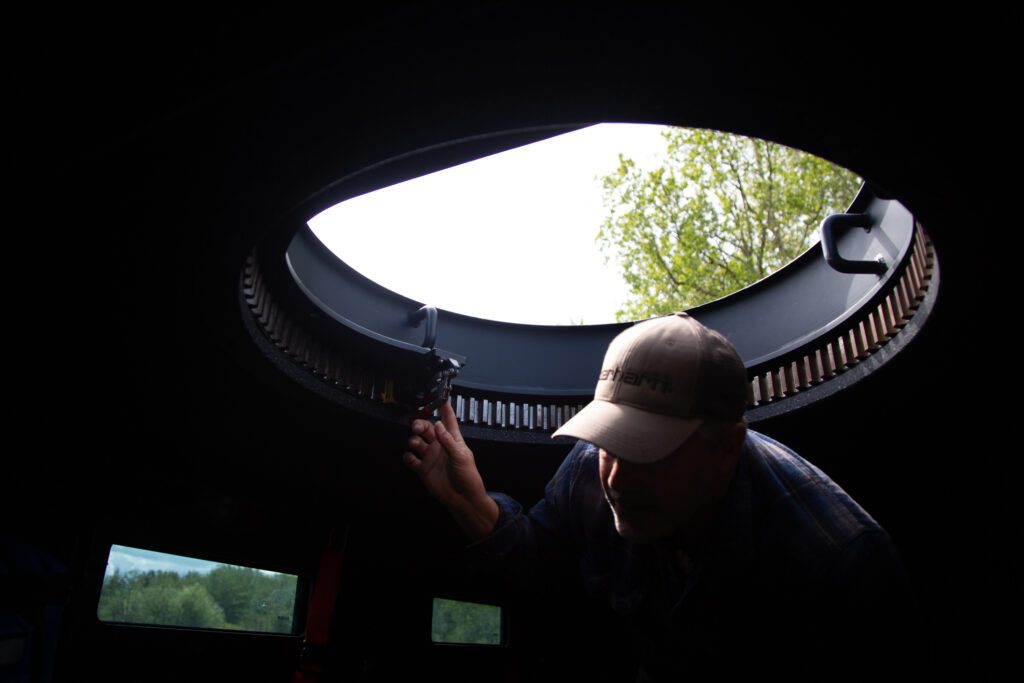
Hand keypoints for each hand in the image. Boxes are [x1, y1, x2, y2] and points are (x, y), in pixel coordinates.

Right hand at [403, 400, 499, 539]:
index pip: (448, 420)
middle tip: (417, 426)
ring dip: (413, 440)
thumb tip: (438, 425)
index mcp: (452, 440)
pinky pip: (411, 459)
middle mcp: (440, 446)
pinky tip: (410, 457)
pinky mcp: (423, 469)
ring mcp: (430, 457)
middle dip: (420, 424)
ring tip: (415, 444)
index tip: (441, 397)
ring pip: (417, 441)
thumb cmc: (468, 476)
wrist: (462, 499)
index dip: (445, 409)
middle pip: (427, 428)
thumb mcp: (461, 456)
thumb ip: (448, 441)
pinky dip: (408, 456)